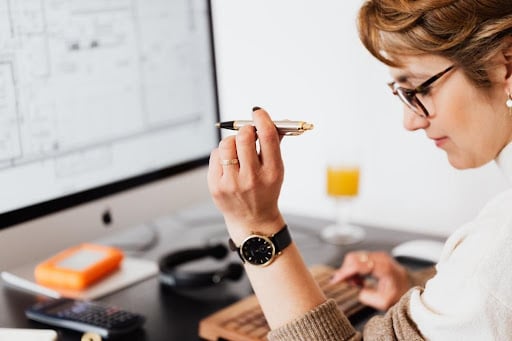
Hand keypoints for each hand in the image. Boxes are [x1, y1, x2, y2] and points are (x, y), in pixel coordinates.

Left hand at [207, 108, 284, 241]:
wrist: (252, 220)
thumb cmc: (265, 190)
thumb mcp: (276, 170)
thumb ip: (274, 144)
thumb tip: (271, 120)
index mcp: (272, 172)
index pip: (267, 136)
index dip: (262, 119)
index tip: (257, 112)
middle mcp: (253, 178)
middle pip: (244, 137)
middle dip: (245, 130)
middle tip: (247, 133)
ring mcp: (232, 183)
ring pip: (226, 144)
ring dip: (231, 142)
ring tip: (237, 151)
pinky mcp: (216, 186)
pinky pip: (215, 155)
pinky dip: (221, 155)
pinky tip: (229, 164)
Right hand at [330, 251, 410, 310]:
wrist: (409, 287)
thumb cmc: (399, 294)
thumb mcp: (384, 302)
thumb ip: (367, 296)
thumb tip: (357, 289)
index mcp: (384, 268)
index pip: (358, 265)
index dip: (344, 272)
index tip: (334, 281)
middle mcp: (380, 257)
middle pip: (353, 258)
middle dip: (346, 272)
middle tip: (351, 285)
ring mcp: (377, 255)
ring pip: (353, 257)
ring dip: (350, 271)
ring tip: (358, 284)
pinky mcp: (375, 256)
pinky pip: (358, 259)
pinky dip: (354, 269)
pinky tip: (361, 280)